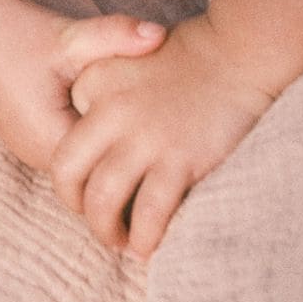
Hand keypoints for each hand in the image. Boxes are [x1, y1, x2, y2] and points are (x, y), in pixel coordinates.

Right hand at [0, 0, 165, 174]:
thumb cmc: (15, 28)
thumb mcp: (69, 35)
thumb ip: (116, 36)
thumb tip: (162, 35)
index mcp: (49, 141)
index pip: (107, 176)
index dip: (142, 166)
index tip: (178, 150)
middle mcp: (37, 154)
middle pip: (95, 178)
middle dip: (129, 166)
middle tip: (173, 153)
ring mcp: (29, 146)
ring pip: (82, 167)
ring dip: (109, 154)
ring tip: (152, 140)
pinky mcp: (28, 131)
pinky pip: (69, 150)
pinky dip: (92, 142)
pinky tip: (116, 123)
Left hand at [52, 12, 274, 256]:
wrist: (237, 54)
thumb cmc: (188, 60)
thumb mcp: (129, 61)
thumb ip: (105, 96)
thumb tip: (101, 145)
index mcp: (93, 83)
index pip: (65, 139)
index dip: (75, 171)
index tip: (91, 185)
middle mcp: (109, 110)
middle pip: (67, 173)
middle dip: (76, 207)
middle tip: (98, 222)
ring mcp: (143, 137)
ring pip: (102, 201)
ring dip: (107, 230)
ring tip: (122, 241)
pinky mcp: (178, 160)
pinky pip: (148, 214)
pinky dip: (143, 238)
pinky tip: (148, 247)